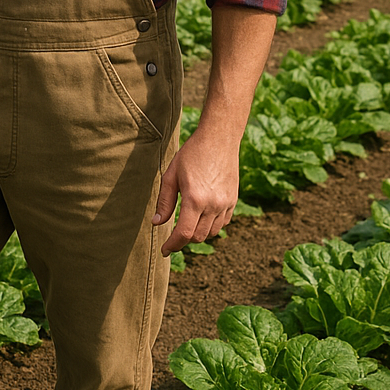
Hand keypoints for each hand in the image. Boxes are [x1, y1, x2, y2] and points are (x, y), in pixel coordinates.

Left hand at [152, 124, 239, 255]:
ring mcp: (226, 204)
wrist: (219, 139)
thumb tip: (157, 223)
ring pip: (211, 232)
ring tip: (187, 223)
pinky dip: (211, 225)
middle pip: (198, 237)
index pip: (184, 234)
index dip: (173, 245)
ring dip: (198, 233)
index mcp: (195, 199)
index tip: (165, 250)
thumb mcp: (171, 175)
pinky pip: (223, 222)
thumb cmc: (192, 154)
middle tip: (173, 236)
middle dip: (184, 240)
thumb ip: (165, 202)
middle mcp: (213, 205)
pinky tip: (202, 215)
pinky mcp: (233, 201)